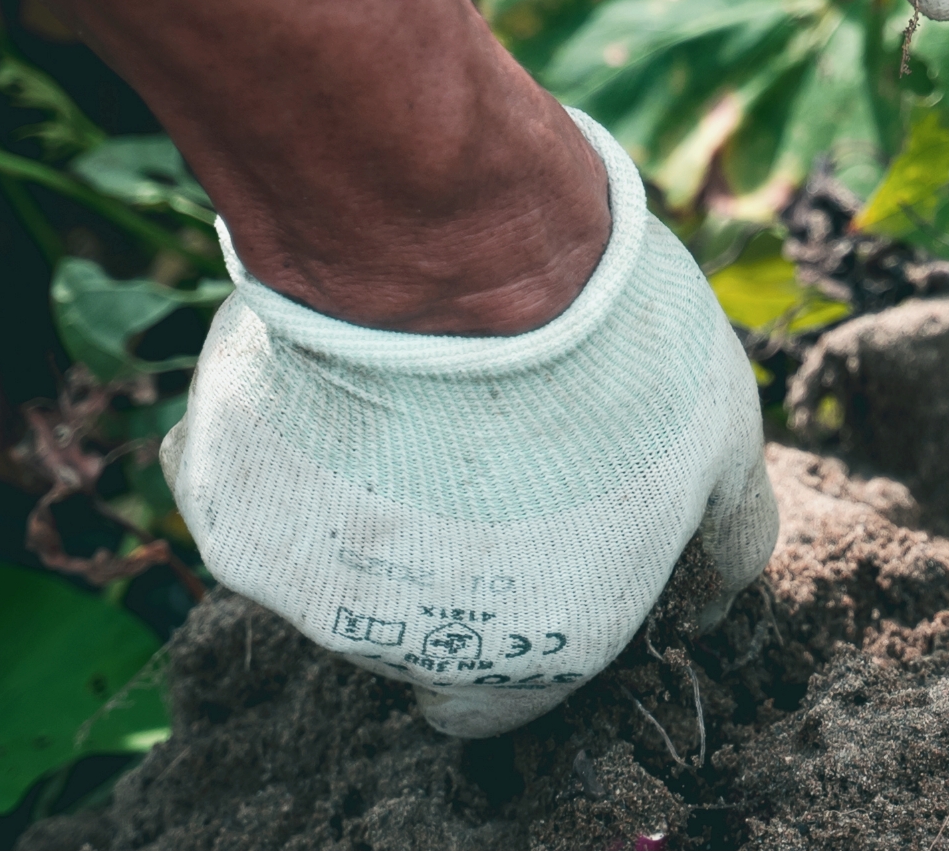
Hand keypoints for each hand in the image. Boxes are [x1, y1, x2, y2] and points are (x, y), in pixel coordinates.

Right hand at [164, 109, 778, 737]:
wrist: (458, 245)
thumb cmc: (606, 342)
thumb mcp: (722, 436)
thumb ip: (720, 538)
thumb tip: (717, 597)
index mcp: (538, 654)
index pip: (495, 703)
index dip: (513, 621)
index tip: (523, 542)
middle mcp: (410, 648)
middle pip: (409, 629)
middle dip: (435, 556)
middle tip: (469, 444)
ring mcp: (304, 584)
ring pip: (321, 561)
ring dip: (354, 498)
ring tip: (406, 390)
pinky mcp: (226, 504)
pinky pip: (242, 485)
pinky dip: (272, 444)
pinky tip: (323, 375)